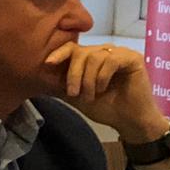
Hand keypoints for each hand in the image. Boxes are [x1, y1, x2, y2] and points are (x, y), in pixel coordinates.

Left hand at [45, 42, 169, 143]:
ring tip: (90, 95)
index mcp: (91, 58)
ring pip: (94, 56)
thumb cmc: (103, 108)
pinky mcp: (133, 58)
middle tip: (74, 93)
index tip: (48, 63)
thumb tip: (36, 79)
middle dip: (73, 74)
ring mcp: (120, 53)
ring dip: (88, 79)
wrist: (128, 121)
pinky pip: (110, 60)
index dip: (59, 53)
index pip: (72, 48)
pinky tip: (102, 89)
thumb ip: (60, 85)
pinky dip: (102, 77)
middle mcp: (105, 51)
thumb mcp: (75, 96)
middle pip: (81, 52)